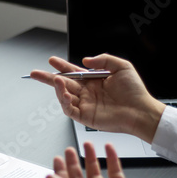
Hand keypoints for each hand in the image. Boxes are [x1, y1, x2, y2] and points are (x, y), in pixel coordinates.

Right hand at [30, 54, 165, 143]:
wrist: (141, 110)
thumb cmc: (135, 91)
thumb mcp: (121, 66)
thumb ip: (103, 60)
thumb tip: (84, 60)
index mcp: (94, 81)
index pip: (73, 72)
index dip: (61, 66)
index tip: (52, 60)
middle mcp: (87, 93)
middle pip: (63, 84)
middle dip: (48, 78)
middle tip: (35, 73)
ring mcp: (85, 105)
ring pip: (64, 96)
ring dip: (57, 88)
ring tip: (56, 79)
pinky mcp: (86, 117)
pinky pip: (69, 110)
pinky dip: (63, 102)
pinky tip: (63, 94)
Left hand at [46, 142, 164, 177]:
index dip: (59, 170)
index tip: (58, 158)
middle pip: (78, 175)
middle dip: (73, 161)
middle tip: (70, 150)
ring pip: (94, 170)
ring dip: (90, 157)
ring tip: (88, 145)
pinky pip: (113, 169)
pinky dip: (110, 158)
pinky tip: (108, 148)